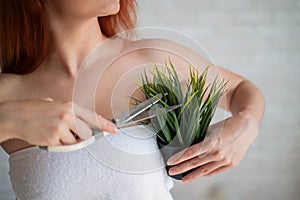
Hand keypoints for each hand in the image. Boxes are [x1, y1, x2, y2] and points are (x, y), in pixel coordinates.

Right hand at [0, 99, 117, 145]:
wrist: (13, 116)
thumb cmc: (34, 109)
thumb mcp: (55, 104)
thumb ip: (69, 113)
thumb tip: (82, 124)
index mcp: (69, 106)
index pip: (93, 117)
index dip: (106, 125)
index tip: (115, 130)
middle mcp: (67, 116)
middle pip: (87, 133)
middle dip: (82, 136)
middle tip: (72, 133)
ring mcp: (60, 128)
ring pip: (74, 141)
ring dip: (68, 140)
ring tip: (54, 130)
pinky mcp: (53, 139)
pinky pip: (63, 146)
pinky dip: (58, 143)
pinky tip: (47, 134)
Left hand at [166, 111, 258, 182]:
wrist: (246, 128)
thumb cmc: (226, 126)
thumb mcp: (210, 129)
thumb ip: (199, 139)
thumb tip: (186, 146)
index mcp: (212, 142)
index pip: (191, 152)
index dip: (179, 158)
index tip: (170, 162)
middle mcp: (218, 153)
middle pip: (195, 163)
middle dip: (181, 169)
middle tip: (171, 172)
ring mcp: (225, 160)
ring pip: (205, 170)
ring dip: (192, 175)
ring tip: (183, 179)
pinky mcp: (231, 164)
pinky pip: (215, 171)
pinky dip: (205, 174)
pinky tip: (198, 175)